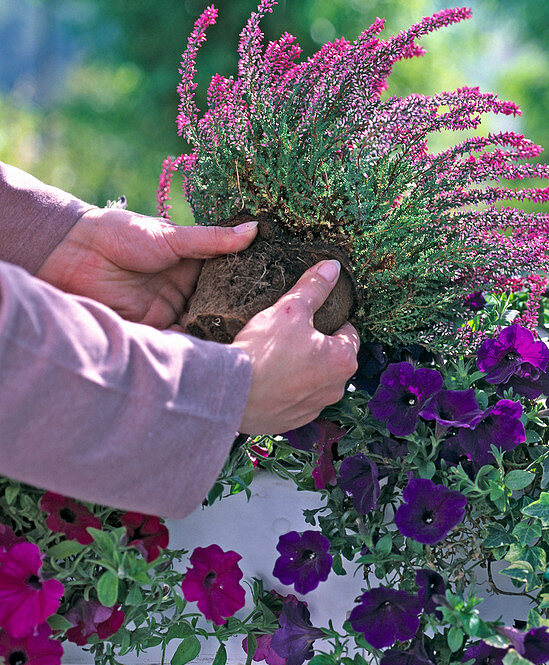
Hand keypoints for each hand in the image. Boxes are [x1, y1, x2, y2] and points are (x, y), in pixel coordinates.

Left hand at [37, 207, 258, 329]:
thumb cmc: (120, 234)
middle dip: (239, 318)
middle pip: (221, 308)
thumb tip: (255, 229)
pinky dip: (193, 348)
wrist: (71, 252)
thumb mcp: (171, 236)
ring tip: (247, 344)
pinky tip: (213, 352)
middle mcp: (187, 291)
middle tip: (268, 327)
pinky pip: (179, 343)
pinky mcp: (153, 330)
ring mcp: (171, 312)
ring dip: (219, 335)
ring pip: (204, 328)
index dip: (252, 287)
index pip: (231, 279)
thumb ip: (212, 239)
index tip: (279, 295)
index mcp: (195, 265)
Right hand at [232, 260, 360, 433]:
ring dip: (303, 370)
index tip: (312, 317)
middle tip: (291, 334)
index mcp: (343, 360)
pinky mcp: (293, 421)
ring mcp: (315, 408)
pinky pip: (297, 400)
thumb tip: (332, 268)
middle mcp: (336, 389)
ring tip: (278, 356)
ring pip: (315, 381)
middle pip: (332, 358)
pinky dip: (287, 389)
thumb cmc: (263, 351)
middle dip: (317, 346)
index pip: (348, 332)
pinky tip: (269, 378)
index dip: (331, 321)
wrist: (230, 393)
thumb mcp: (289, 310)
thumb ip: (313, 288)